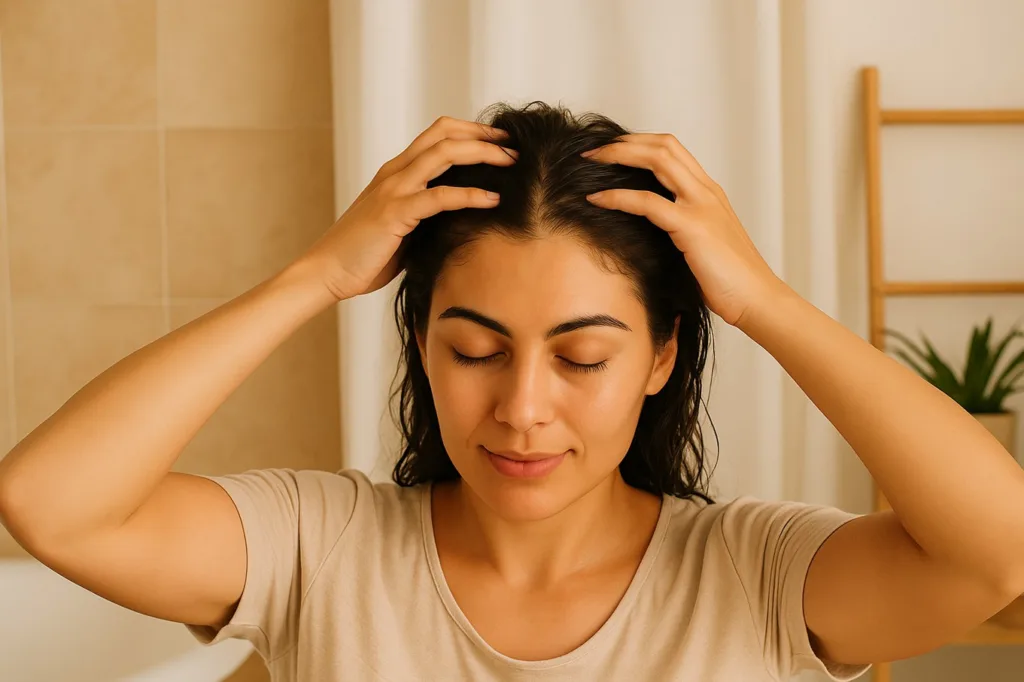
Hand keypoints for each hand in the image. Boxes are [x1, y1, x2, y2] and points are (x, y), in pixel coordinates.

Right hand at [296, 117, 516, 300]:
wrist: (326, 272)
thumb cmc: (364, 256)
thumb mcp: (402, 228)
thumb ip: (426, 215)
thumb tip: (461, 219)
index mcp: (396, 172)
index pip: (438, 134)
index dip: (471, 132)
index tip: (501, 142)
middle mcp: (395, 172)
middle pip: (445, 134)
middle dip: (484, 136)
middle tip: (514, 146)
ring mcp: (394, 190)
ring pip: (444, 154)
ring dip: (483, 155)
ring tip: (512, 163)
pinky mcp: (395, 213)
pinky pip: (440, 196)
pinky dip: (470, 195)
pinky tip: (493, 200)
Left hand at [582, 134, 786, 328]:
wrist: (756, 299)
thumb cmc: (728, 280)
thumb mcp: (701, 244)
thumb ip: (679, 228)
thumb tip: (645, 232)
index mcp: (708, 193)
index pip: (672, 150)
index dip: (639, 143)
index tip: (612, 151)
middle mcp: (706, 191)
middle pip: (663, 145)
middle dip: (625, 141)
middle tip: (594, 149)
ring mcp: (701, 206)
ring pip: (658, 159)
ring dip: (619, 155)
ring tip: (591, 160)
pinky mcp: (692, 227)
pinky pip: (647, 202)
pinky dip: (617, 196)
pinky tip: (596, 199)